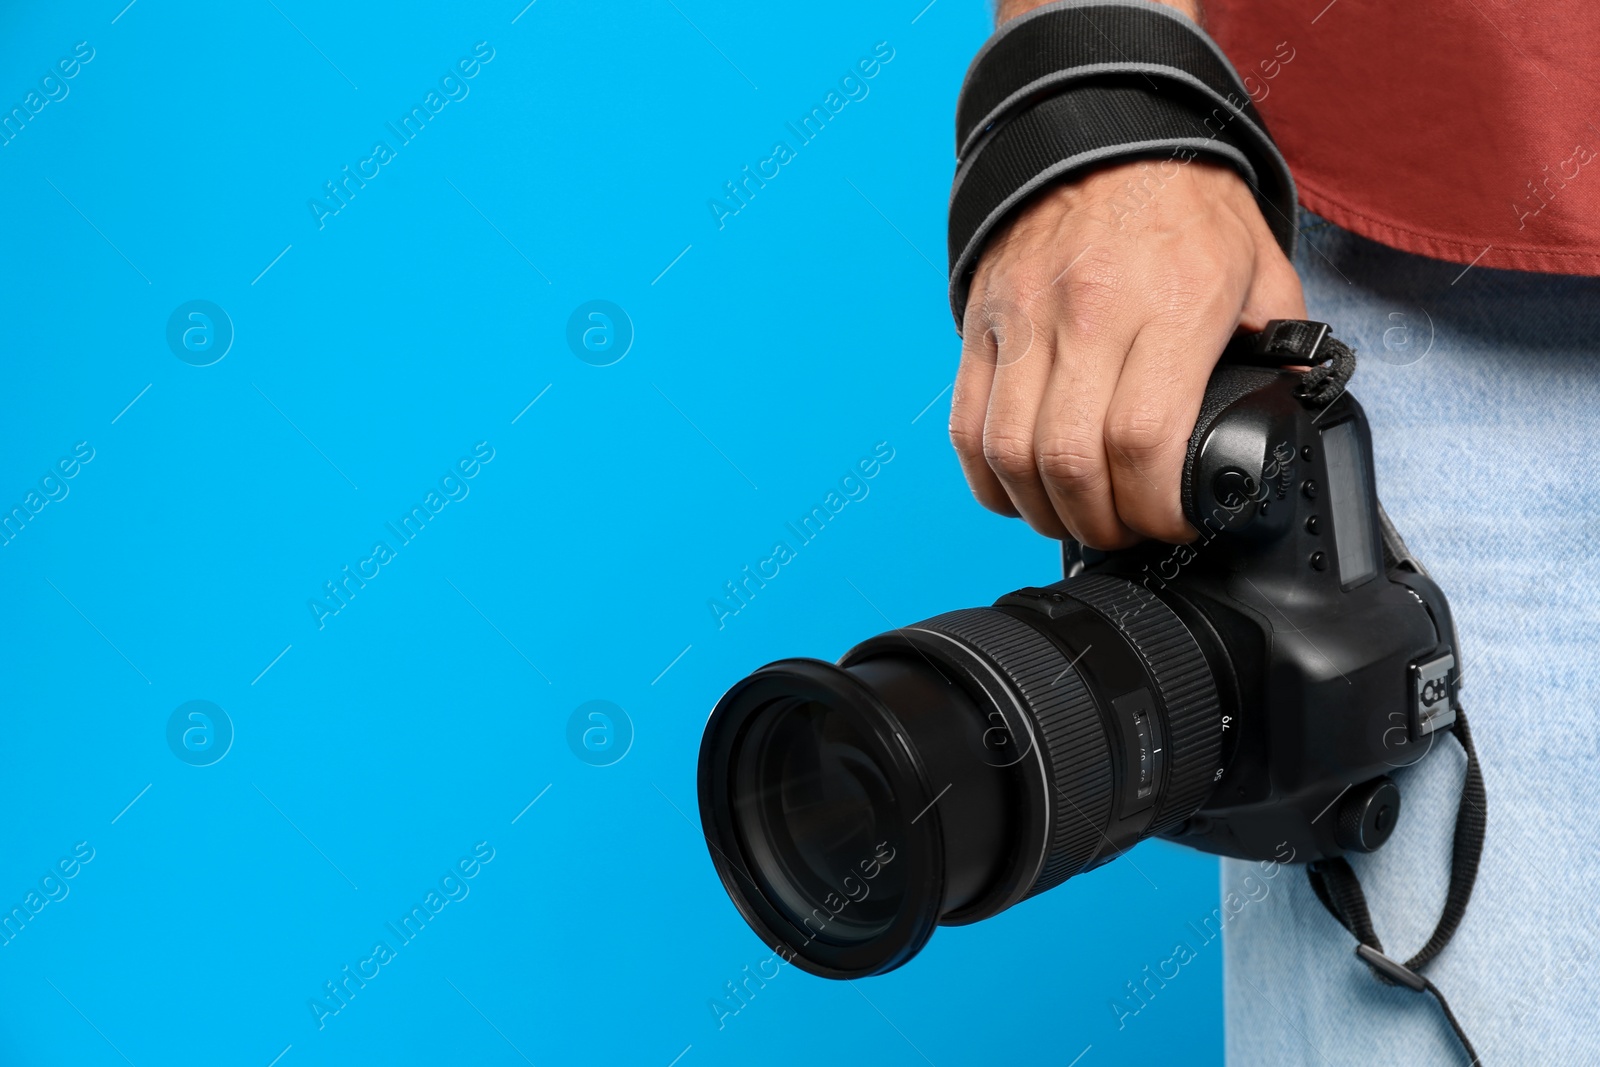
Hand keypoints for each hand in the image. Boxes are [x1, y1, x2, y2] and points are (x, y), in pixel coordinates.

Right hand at [948, 157, 1305, 547]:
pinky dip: (989, 478)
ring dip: (1042, 509)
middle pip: (1070, 461)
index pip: (1142, 439)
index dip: (1155, 506)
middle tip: (1125, 530)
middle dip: (1100, 523)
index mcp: (1170, 303)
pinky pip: (967, 425)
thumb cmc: (1185, 207)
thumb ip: (1281, 347)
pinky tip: (1021, 492)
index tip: (1175, 521)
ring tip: (1075, 519)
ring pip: (1009, 452)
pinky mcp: (981, 323)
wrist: (1104, 136)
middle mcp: (1088, 312)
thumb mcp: (1260, 270)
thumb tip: (1297, 415)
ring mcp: (1024, 318)